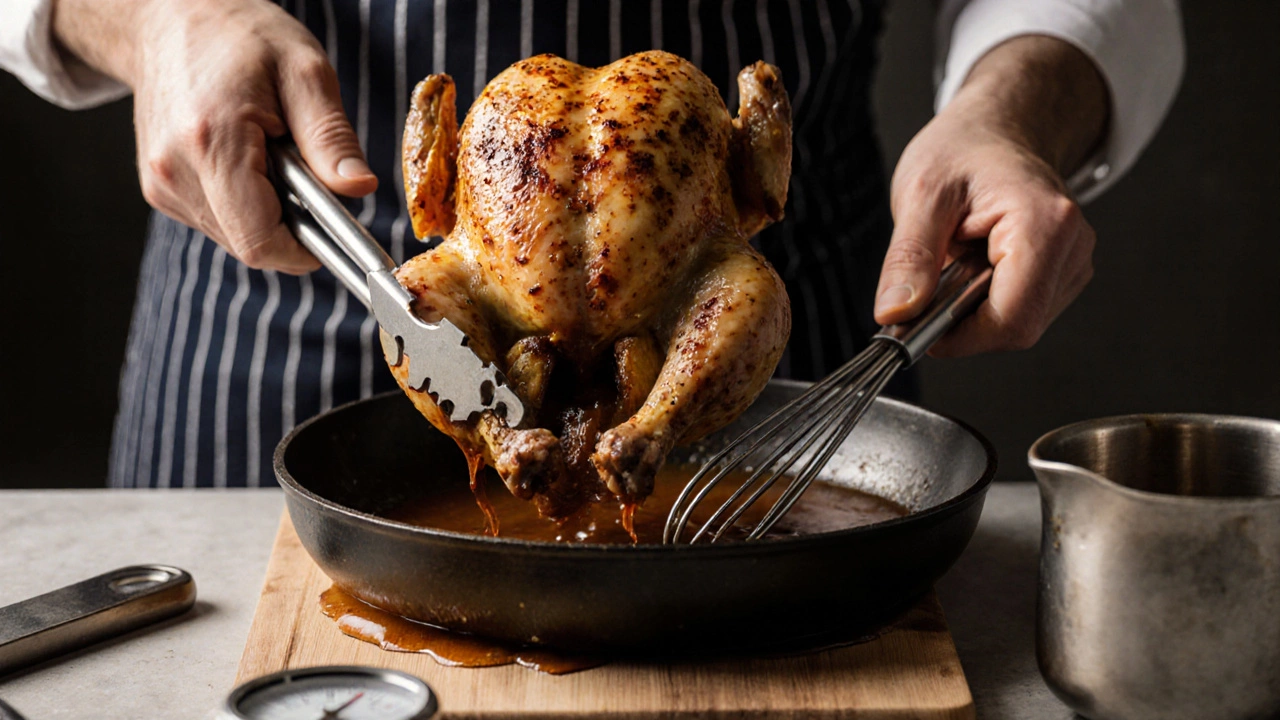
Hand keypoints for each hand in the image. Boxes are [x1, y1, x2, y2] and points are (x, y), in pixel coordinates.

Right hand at [53, 0, 376, 272]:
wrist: (169, 16)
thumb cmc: (240, 36)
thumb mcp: (305, 72)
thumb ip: (331, 138)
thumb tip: (359, 189)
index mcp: (211, 141)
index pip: (259, 239)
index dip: (304, 250)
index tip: (336, 233)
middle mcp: (175, 171)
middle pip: (250, 244)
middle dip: (292, 225)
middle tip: (307, 174)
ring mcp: (161, 183)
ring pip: (234, 236)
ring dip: (268, 213)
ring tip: (273, 157)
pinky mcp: (159, 188)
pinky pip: (218, 220)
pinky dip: (245, 204)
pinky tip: (249, 161)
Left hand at [874, 36, 1108, 356]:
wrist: (994, 130)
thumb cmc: (962, 150)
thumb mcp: (921, 195)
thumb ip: (909, 258)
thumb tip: (896, 313)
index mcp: (1044, 224)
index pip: (1012, 321)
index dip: (959, 337)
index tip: (915, 324)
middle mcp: (1073, 247)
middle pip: (1016, 328)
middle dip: (963, 321)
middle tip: (928, 282)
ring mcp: (1074, 263)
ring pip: (1018, 325)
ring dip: (973, 311)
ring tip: (955, 261)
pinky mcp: (1065, 274)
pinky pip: (1021, 312)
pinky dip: (985, 303)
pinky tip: (973, 266)